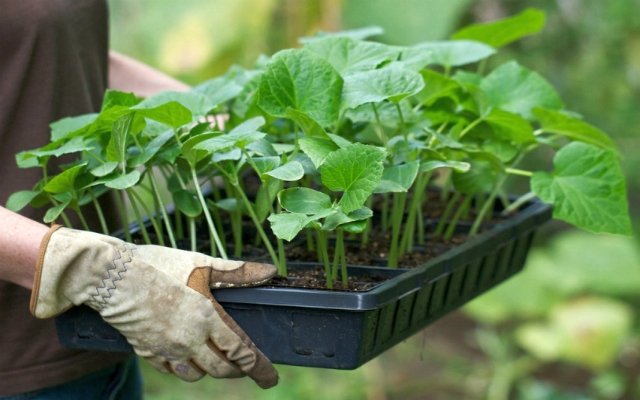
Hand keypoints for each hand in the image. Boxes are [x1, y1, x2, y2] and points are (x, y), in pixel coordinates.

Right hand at [30, 225, 278, 387]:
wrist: (112, 275)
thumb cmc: (158, 264)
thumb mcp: (202, 263)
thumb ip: (238, 271)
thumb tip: (271, 271)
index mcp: (206, 318)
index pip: (240, 351)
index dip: (259, 368)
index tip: (271, 379)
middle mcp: (188, 339)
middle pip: (221, 369)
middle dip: (238, 372)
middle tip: (246, 369)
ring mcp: (166, 349)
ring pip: (195, 374)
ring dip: (210, 370)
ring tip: (217, 361)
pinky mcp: (147, 351)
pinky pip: (171, 370)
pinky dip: (183, 368)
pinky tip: (186, 358)